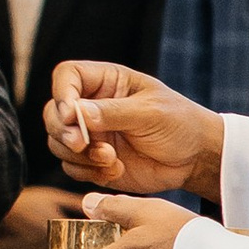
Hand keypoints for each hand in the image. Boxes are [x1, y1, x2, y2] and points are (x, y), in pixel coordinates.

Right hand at [45, 60, 221, 200]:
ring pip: (57, 143)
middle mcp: (91, 106)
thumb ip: (114, 112)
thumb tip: (76, 112)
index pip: (68, 76)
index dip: (62, 93)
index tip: (71, 115)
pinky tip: (115, 170)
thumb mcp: (151, 112)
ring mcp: (91, 135)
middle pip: (53, 112)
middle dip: (62, 131)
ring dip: (77, 155)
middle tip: (81, 143)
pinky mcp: (93, 161)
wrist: (195, 158)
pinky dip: (87, 172)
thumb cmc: (179, 123)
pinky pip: (72, 168)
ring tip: (110, 159)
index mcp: (106, 83)